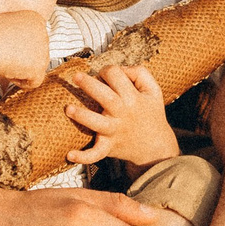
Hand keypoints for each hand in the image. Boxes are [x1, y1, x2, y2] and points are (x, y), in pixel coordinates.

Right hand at [0, 9, 55, 87]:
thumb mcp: (3, 29)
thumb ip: (17, 36)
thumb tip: (25, 53)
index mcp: (34, 18)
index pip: (33, 39)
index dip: (17, 46)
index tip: (3, 44)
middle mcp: (43, 32)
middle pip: (37, 54)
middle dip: (21, 58)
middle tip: (2, 54)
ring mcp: (43, 49)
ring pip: (36, 67)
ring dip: (20, 69)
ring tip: (4, 61)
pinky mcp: (39, 66)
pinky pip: (34, 81)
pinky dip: (20, 81)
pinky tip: (7, 72)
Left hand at [62, 65, 177, 165]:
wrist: (156, 147)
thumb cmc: (151, 114)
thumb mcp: (153, 90)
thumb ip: (140, 73)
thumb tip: (120, 68)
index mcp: (133, 98)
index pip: (117, 76)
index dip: (107, 71)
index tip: (102, 75)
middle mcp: (123, 114)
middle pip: (106, 97)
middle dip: (90, 85)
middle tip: (76, 76)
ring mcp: (115, 131)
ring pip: (97, 123)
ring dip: (82, 116)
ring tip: (68, 108)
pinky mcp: (109, 147)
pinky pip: (96, 154)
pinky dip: (84, 156)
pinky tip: (69, 155)